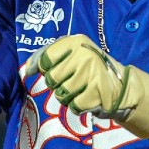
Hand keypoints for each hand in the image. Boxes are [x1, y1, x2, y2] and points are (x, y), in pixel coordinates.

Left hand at [23, 34, 148, 138]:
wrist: (123, 85)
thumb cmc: (88, 68)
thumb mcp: (71, 53)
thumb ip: (45, 57)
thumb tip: (26, 70)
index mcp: (75, 42)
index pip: (45, 59)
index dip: (44, 69)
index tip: (52, 70)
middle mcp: (84, 55)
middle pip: (51, 79)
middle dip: (58, 84)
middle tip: (73, 80)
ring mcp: (91, 74)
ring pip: (61, 94)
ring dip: (68, 96)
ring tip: (82, 89)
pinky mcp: (96, 93)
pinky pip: (73, 106)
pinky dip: (78, 106)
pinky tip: (88, 98)